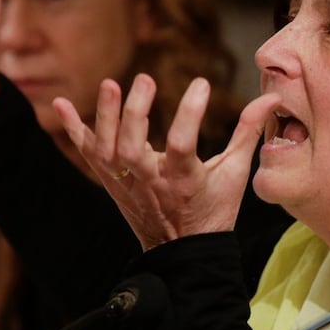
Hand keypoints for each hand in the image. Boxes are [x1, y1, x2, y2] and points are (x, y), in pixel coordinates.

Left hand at [53, 74, 278, 250]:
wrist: (182, 251)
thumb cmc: (213, 210)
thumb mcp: (235, 173)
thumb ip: (248, 132)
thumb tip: (270, 98)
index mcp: (184, 181)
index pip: (182, 144)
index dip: (191, 113)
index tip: (203, 84)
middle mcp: (151, 183)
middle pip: (132, 148)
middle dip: (134, 113)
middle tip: (145, 79)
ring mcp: (126, 183)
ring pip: (107, 150)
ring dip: (105, 116)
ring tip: (112, 84)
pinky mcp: (111, 181)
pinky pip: (88, 153)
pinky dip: (73, 129)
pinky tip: (60, 103)